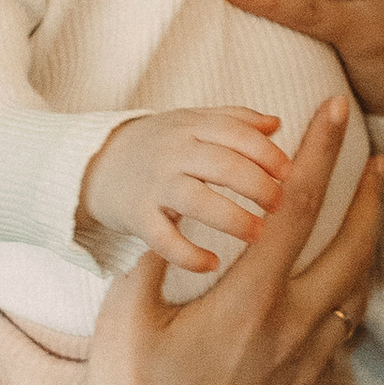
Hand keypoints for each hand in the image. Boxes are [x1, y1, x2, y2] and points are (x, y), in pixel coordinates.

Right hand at [79, 104, 286, 274]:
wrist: (95, 163)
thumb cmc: (160, 144)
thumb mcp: (192, 122)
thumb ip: (234, 120)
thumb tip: (276, 124)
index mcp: (190, 125)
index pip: (235, 132)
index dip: (266, 152)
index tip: (289, 172)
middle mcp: (172, 151)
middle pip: (222, 164)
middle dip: (257, 185)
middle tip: (277, 204)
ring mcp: (152, 184)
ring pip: (196, 200)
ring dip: (232, 218)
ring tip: (258, 233)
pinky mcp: (135, 217)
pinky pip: (162, 238)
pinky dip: (188, 255)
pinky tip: (212, 263)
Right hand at [84, 96, 380, 384]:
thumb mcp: (123, 320)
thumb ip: (154, 264)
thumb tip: (174, 233)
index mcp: (249, 301)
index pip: (296, 207)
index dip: (320, 151)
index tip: (336, 111)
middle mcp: (291, 329)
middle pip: (351, 246)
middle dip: (368, 195)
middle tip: (377, 156)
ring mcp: (304, 366)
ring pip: (354, 291)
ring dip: (364, 244)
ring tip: (367, 212)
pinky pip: (340, 331)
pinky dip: (347, 294)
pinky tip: (338, 284)